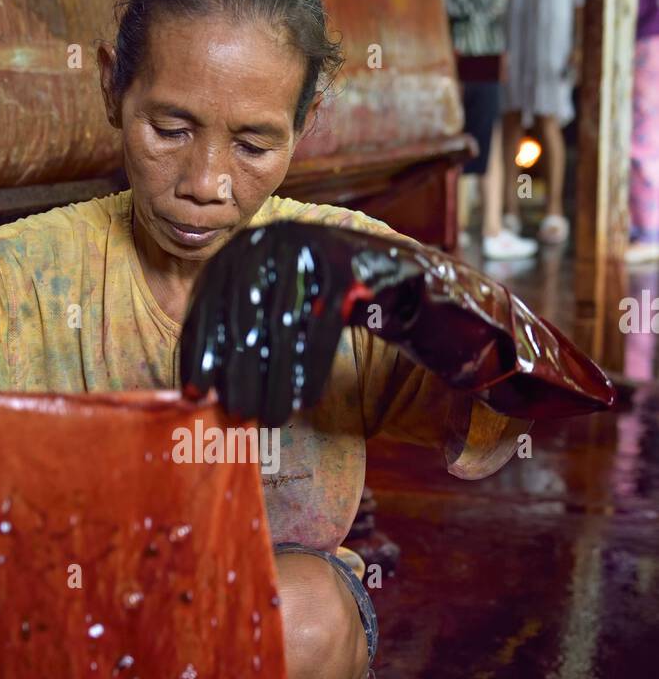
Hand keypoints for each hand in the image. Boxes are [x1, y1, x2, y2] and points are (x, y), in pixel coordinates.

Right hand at [179, 221, 614, 424]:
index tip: (303, 403)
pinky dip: (200, 349)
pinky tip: (198, 388)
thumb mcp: (427, 325)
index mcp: (350, 254)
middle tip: (263, 418)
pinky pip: (207, 311)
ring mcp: (258, 248)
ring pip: (238, 313)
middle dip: (266, 371)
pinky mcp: (226, 264)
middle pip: (279, 313)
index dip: (309, 357)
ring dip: (232, 367)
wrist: (354, 261)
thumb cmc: (398, 312)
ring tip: (236, 411)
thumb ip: (449, 372)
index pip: (326, 307)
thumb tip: (480, 439)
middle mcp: (299, 240)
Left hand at [180, 221, 426, 426]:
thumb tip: (197, 393)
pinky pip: (323, 326)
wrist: (377, 269)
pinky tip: (305, 401)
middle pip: (245, 319)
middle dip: (239, 374)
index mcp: (237, 249)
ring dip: (276, 381)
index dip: (200, 352)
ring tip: (272, 419)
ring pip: (283, 328)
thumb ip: (232, 337)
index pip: (208, 305)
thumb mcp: (264, 306)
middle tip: (238, 415)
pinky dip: (312, 369)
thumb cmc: (307, 298)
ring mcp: (307, 248)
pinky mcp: (344, 265)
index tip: (194, 394)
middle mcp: (266, 241)